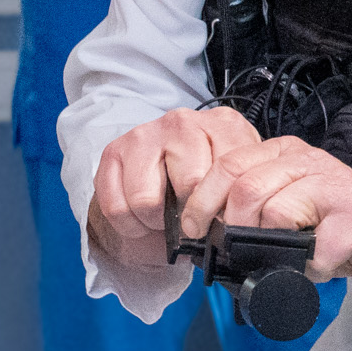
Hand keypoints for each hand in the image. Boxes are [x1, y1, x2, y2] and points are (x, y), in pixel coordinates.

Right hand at [87, 105, 263, 271]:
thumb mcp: (234, 180)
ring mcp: (145, 134)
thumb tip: (232, 227)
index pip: (229, 172)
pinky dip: (130, 224)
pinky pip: (117, 206)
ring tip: (164, 218)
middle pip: (190, 185)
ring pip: (147, 200)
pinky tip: (142, 217)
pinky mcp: (113, 151)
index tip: (218, 221)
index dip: (224, 207)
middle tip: (189, 220)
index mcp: (223, 125)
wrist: (164, 173)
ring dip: (154, 222)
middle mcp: (183, 122)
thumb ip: (238, 193)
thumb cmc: (206, 179)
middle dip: (189, 215)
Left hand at [189, 136, 351, 284]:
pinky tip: (319, 266)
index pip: (227, 165)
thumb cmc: (342, 225)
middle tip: (237, 252)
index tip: (193, 230)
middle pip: (245, 188)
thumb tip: (206, 230)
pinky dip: (309, 267)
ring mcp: (337, 186)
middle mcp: (310, 161)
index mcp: (286, 153)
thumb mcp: (292, 202)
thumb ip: (256, 203)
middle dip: (231, 228)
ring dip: (272, 248)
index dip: (201, 201)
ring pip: (276, 212)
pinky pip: (315, 247)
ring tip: (287, 258)